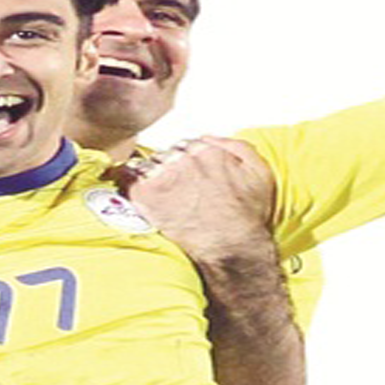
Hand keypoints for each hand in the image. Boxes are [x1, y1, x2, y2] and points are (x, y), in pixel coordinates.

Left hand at [119, 136, 275, 259]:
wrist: (231, 246)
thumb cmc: (245, 215)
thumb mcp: (258, 171)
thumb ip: (235, 146)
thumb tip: (208, 138)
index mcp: (207, 150)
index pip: (186, 146)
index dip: (186, 162)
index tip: (188, 176)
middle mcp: (183, 159)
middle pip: (167, 154)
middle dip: (169, 168)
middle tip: (176, 189)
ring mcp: (163, 175)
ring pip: (148, 165)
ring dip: (150, 176)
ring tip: (161, 195)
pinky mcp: (146, 194)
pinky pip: (125, 177)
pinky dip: (125, 180)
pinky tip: (131, 188)